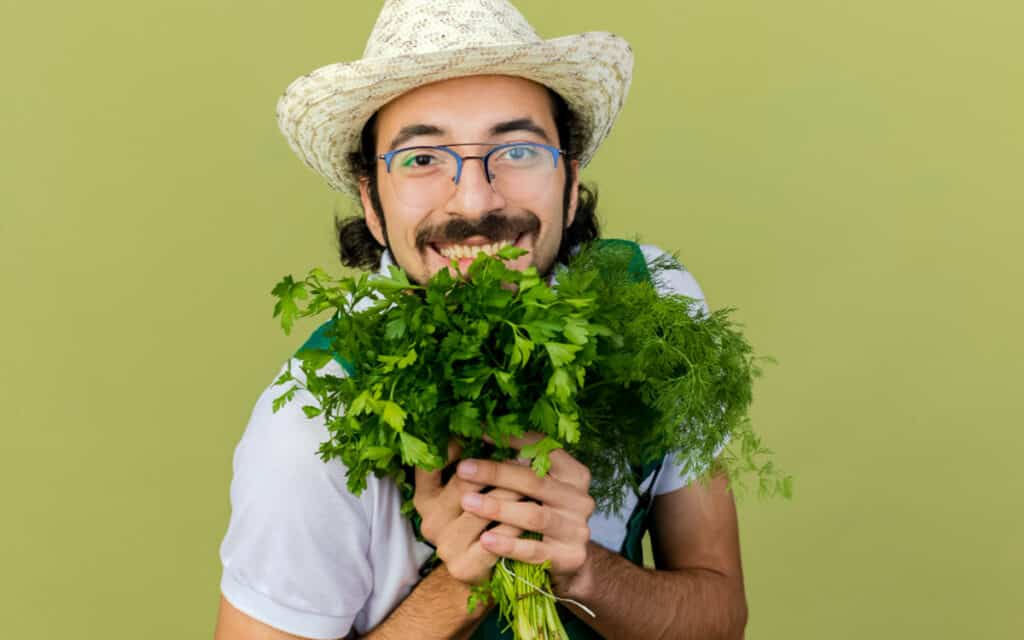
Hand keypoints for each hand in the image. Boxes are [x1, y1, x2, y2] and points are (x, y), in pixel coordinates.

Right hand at [414, 440, 524, 585]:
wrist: (490, 573)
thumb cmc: (483, 522)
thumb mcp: (469, 491)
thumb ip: (470, 463)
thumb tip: (485, 427)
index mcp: (426, 499)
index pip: (429, 465)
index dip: (452, 447)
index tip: (480, 432)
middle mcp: (430, 522)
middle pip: (464, 482)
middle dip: (495, 466)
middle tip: (521, 453)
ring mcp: (446, 546)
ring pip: (484, 508)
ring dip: (512, 490)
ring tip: (534, 477)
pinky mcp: (466, 567)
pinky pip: (498, 536)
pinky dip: (518, 521)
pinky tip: (535, 510)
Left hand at [454, 432, 595, 592]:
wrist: (566, 563)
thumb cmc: (541, 516)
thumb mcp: (537, 488)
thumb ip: (520, 465)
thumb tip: (481, 435)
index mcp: (574, 474)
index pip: (544, 448)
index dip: (512, 439)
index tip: (479, 432)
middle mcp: (580, 499)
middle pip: (534, 481)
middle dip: (495, 473)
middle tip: (464, 468)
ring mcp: (577, 529)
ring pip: (533, 515)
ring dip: (497, 507)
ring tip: (467, 502)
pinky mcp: (570, 557)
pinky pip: (535, 550)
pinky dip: (508, 544)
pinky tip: (485, 539)